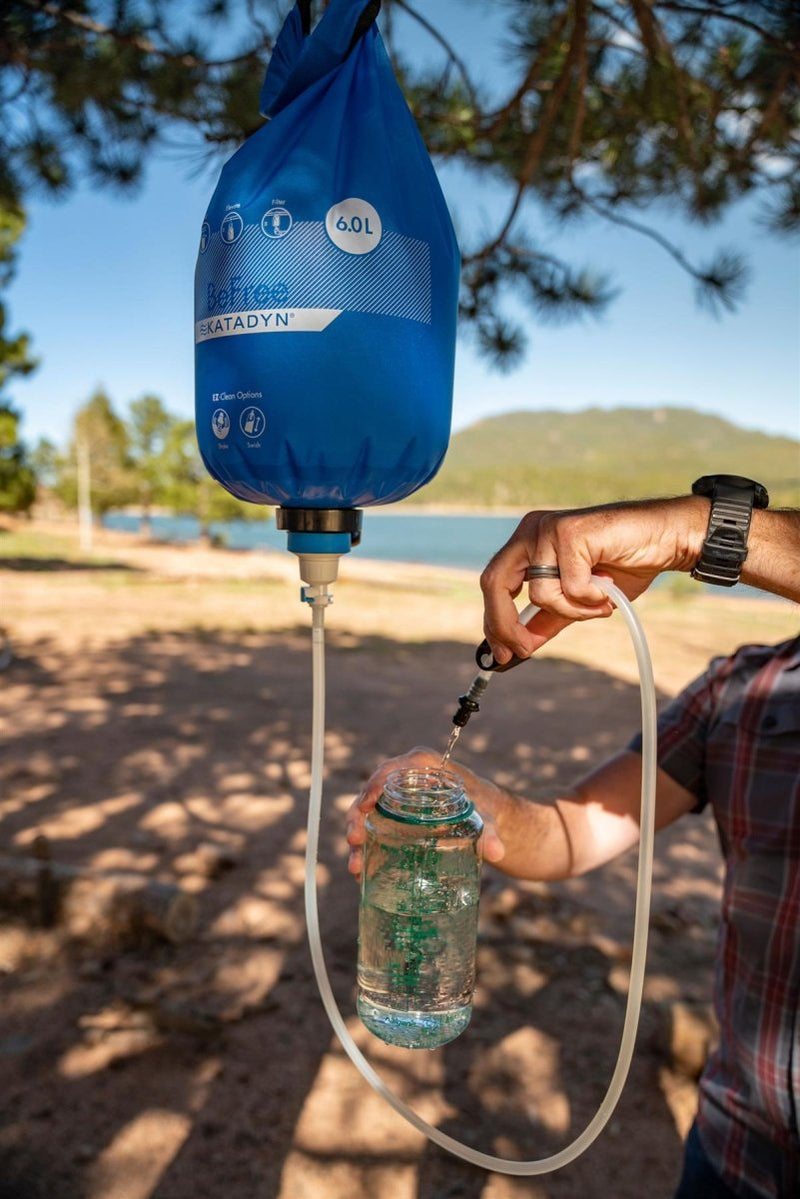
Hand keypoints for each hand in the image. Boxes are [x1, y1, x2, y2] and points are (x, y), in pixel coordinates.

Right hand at [345, 746, 505, 878]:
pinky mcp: (396, 818)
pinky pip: (375, 829)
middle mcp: (405, 779)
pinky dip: (367, 848)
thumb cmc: (484, 806)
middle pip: (372, 793)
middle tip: (355, 840)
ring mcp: (398, 800)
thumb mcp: (485, 816)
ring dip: (358, 838)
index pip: (391, 769)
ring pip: (368, 814)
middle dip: (358, 817)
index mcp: (424, 765)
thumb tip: (496, 851)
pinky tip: (362, 872)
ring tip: (355, 867)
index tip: (365, 806)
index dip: (373, 785)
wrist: (488, 817)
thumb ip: (489, 832)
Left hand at [480, 497, 706, 664]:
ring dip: (573, 611)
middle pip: (495, 583)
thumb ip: (547, 619)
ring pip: (539, 594)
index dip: (493, 621)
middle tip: (524, 649)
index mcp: (528, 541)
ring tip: (599, 602)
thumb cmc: (624, 565)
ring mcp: (549, 528)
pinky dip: (591, 598)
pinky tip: (609, 585)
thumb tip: (520, 647)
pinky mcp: (571, 532)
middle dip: (506, 624)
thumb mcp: (578, 600)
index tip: (502, 653)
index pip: (493, 583)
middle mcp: (532, 530)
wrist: (665, 539)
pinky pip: (570, 587)